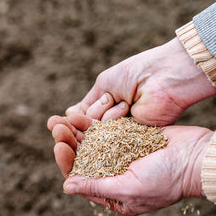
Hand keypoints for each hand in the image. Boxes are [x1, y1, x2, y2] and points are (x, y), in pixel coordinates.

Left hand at [47, 114, 212, 215]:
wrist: (199, 156)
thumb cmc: (168, 179)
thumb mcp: (130, 188)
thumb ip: (98, 187)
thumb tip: (67, 187)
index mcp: (115, 194)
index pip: (82, 179)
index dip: (67, 162)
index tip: (59, 146)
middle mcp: (116, 175)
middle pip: (84, 158)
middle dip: (68, 142)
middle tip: (54, 126)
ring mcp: (123, 155)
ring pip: (92, 143)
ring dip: (76, 130)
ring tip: (60, 117)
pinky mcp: (131, 137)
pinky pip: (106, 130)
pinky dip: (92, 122)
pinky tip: (78, 112)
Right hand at [66, 37, 215, 125]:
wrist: (164, 76)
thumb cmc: (136, 73)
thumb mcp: (105, 85)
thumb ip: (87, 104)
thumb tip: (68, 115)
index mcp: (106, 108)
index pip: (80, 122)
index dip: (67, 124)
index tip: (52, 123)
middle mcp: (114, 123)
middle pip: (84, 134)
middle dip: (79, 125)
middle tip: (80, 114)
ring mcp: (123, 134)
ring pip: (96, 137)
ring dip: (101, 118)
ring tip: (123, 101)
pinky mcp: (135, 142)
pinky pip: (111, 140)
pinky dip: (112, 124)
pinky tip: (123, 109)